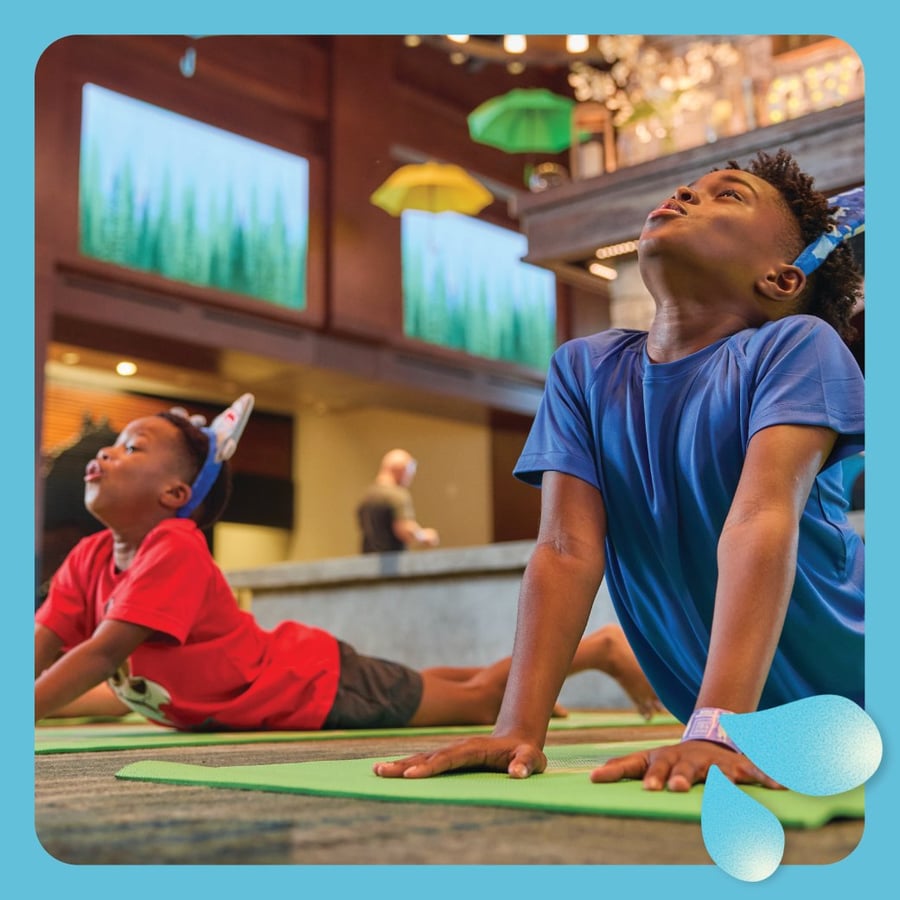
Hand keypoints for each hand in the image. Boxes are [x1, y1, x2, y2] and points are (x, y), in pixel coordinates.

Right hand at [373, 736, 545, 779]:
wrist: (517, 737)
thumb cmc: (525, 752)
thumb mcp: (532, 758)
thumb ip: (525, 763)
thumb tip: (517, 773)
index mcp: (473, 749)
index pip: (448, 759)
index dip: (430, 767)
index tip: (412, 774)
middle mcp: (457, 747)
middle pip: (427, 756)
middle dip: (404, 765)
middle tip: (381, 772)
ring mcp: (451, 750)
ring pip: (421, 757)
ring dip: (400, 764)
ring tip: (377, 771)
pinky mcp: (447, 756)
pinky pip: (424, 760)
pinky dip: (406, 765)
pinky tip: (390, 770)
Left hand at [589, 739, 783, 791]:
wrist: (708, 736)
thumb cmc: (672, 758)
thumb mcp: (646, 759)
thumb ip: (620, 768)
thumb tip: (591, 778)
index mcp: (666, 758)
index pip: (652, 766)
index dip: (649, 777)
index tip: (647, 790)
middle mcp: (690, 760)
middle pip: (683, 769)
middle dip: (680, 778)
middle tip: (675, 789)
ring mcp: (715, 763)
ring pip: (718, 773)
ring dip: (721, 782)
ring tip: (724, 790)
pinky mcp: (738, 767)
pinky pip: (754, 772)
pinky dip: (767, 778)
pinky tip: (780, 787)